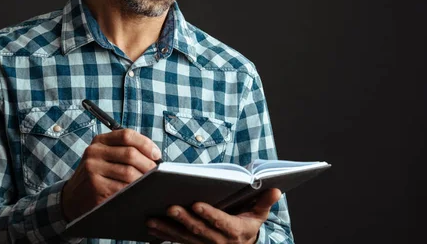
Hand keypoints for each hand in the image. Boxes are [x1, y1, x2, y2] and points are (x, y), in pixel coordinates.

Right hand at [61, 129, 161, 220]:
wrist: (72, 198)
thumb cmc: (96, 175)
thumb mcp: (104, 157)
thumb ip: (124, 151)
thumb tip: (154, 155)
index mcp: (99, 141)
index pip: (126, 135)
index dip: (145, 143)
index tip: (156, 154)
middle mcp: (94, 152)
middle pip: (130, 154)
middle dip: (148, 164)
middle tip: (158, 173)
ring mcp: (93, 170)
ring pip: (128, 173)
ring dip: (144, 180)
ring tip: (151, 184)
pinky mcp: (95, 187)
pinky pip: (122, 189)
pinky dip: (134, 191)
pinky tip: (139, 193)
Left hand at [146, 188, 281, 243]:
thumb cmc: (248, 225)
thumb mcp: (259, 215)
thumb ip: (265, 202)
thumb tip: (275, 189)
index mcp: (235, 231)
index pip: (221, 222)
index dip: (209, 214)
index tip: (196, 204)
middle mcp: (219, 242)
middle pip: (199, 230)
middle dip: (184, 219)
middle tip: (170, 207)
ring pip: (184, 238)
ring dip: (167, 229)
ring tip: (152, 218)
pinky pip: (177, 242)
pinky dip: (163, 235)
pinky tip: (151, 227)